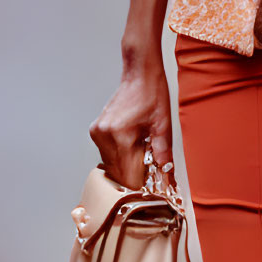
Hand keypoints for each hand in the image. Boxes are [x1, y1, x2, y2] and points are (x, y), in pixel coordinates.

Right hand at [90, 59, 174, 192]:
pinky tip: (133, 145)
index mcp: (120, 135)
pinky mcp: (96, 130)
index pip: (127, 174)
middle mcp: (104, 136)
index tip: (152, 187)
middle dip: (134, 176)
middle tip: (151, 172)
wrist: (139, 74)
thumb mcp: (163, 124)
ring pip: (111, 165)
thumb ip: (162, 151)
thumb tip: (164, 174)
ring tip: (143, 153)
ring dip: (127, 166)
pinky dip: (120, 155)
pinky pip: (107, 154)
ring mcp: (98, 133)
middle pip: (117, 173)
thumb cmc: (152, 94)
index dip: (141, 184)